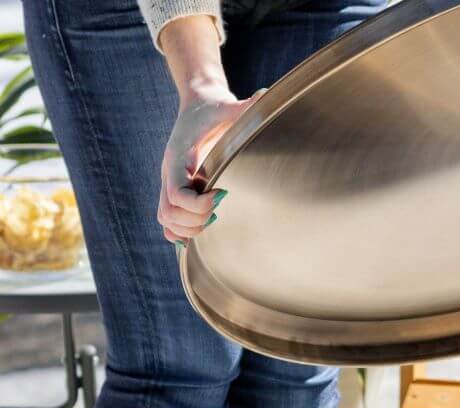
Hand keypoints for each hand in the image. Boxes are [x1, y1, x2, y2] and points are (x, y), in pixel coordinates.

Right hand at [158, 87, 259, 243]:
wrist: (199, 104)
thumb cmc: (216, 109)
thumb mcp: (229, 105)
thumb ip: (246, 106)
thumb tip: (266, 96)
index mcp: (178, 155)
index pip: (176, 192)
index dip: (198, 205)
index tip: (222, 195)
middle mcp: (169, 172)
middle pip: (168, 213)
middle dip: (195, 221)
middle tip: (219, 212)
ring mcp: (170, 183)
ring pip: (165, 220)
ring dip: (189, 229)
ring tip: (213, 220)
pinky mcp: (174, 190)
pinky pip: (168, 221)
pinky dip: (181, 232)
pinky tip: (203, 227)